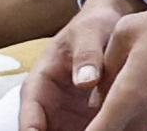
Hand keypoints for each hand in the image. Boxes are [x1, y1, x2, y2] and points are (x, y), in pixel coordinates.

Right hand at [20, 0, 143, 130]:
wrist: (110, 27)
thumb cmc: (94, 25)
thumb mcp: (90, 32)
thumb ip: (87, 53)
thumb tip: (85, 81)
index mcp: (40, 82)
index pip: (30, 112)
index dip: (32, 128)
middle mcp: (49, 105)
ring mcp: (67, 116)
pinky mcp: (87, 121)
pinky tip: (116, 130)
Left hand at [86, 3, 146, 130]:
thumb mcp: (124, 32)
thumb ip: (103, 66)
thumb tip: (95, 96)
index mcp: (125, 97)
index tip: (69, 129)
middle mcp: (141, 115)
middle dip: (98, 126)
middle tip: (89, 113)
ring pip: (126, 129)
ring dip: (113, 120)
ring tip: (109, 100)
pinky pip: (141, 123)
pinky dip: (128, 118)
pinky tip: (127, 99)